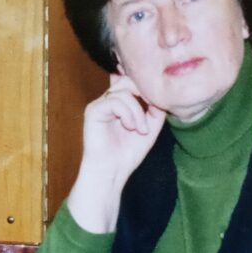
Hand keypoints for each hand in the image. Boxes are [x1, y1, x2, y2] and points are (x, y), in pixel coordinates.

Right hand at [67, 74, 165, 232]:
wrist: (112, 172)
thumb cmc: (128, 153)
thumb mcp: (150, 127)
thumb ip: (155, 109)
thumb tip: (158, 93)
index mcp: (119, 103)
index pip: (130, 81)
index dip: (144, 85)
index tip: (155, 103)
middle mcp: (107, 100)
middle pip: (127, 80)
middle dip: (144, 94)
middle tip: (152, 111)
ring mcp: (99, 105)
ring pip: (123, 91)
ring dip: (137, 111)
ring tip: (140, 129)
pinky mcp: (93, 111)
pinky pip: (114, 101)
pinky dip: (127, 113)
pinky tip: (130, 127)